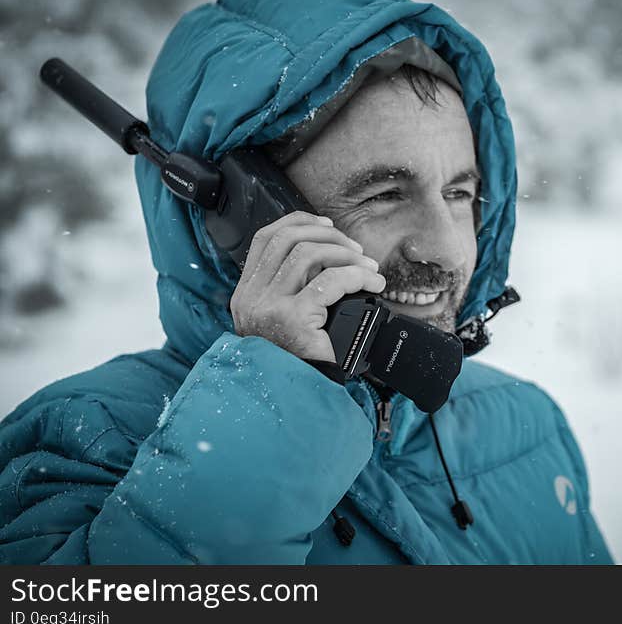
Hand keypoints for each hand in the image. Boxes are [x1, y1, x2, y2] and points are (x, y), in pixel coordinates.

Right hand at [230, 211, 385, 362]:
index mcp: (246, 295)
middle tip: (356, 251)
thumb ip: (293, 291)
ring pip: (308, 255)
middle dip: (329, 237)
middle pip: (288, 240)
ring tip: (369, 269)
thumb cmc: (299, 363)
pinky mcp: (292, 318)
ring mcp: (268, 307)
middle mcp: (251, 298)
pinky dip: (357, 276)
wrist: (296, 401)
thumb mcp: (283, 323)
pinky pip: (330, 281)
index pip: (264, 239)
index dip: (297, 223)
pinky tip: (372, 284)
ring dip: (347, 255)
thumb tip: (332, 258)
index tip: (326, 226)